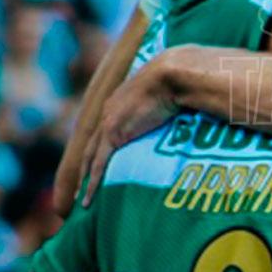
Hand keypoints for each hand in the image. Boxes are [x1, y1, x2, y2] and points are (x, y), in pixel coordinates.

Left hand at [78, 51, 179, 205]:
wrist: (172, 73)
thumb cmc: (179, 78)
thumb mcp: (171, 91)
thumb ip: (172, 101)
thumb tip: (191, 107)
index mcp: (121, 100)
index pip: (105, 129)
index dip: (99, 147)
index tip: (98, 163)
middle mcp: (109, 111)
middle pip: (91, 145)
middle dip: (84, 166)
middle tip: (80, 185)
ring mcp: (109, 122)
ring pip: (90, 157)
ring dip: (84, 178)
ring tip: (81, 198)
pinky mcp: (114, 133)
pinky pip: (99, 163)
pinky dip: (93, 181)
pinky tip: (88, 198)